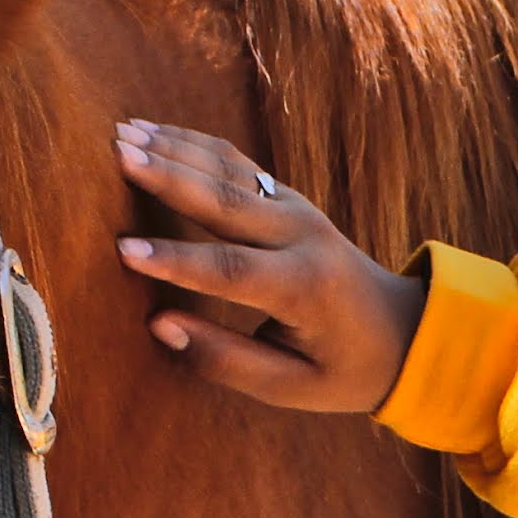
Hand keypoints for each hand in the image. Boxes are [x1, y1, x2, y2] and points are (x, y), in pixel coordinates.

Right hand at [112, 120, 428, 414]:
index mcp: (306, 287)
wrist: (401, 328)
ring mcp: (297, 209)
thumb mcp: (291, 385)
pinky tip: (153, 131)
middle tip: (116, 153)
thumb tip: (159, 324)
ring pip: (229, 170)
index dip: (175, 260)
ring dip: (174, 148)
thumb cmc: (342, 369)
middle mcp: (302, 236)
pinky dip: (194, 144)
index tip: (123, 249)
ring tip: (121, 133)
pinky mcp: (288, 198)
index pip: (231, 270)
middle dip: (167, 176)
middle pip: (225, 200)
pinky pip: (236, 163)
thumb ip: (225, 359)